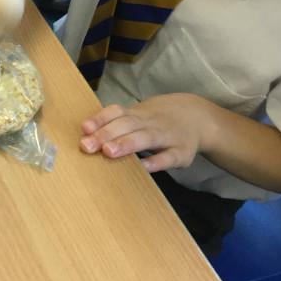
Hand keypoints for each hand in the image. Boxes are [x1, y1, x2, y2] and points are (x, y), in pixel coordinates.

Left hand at [79, 94, 213, 172]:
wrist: (196, 117)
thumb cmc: (155, 121)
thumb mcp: (137, 117)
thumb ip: (115, 125)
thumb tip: (85, 137)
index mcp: (136, 114)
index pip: (116, 112)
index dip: (100, 119)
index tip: (84, 129)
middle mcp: (149, 122)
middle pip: (126, 125)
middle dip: (106, 134)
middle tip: (87, 146)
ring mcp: (166, 136)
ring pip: (146, 138)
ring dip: (126, 144)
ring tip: (108, 152)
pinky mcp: (181, 153)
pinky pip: (169, 156)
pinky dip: (157, 161)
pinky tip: (144, 168)